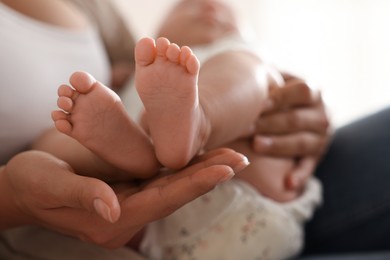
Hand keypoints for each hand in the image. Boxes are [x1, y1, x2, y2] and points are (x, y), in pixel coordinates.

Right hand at [1, 149, 246, 247]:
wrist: (23, 189)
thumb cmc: (32, 187)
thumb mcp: (50, 187)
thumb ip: (81, 196)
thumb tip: (113, 208)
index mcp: (112, 218)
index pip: (163, 200)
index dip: (195, 183)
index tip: (225, 168)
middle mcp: (127, 213)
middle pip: (176, 194)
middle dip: (209, 176)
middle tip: (239, 159)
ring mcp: (128, 203)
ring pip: (173, 187)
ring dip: (201, 172)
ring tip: (230, 156)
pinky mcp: (127, 191)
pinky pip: (161, 180)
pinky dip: (182, 169)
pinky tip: (198, 158)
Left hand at [252, 73, 331, 189]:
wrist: (300, 111)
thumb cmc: (280, 95)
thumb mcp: (280, 82)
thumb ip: (269, 80)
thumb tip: (242, 75)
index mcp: (314, 92)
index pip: (303, 92)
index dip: (281, 97)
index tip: (258, 102)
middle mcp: (322, 114)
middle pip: (297, 119)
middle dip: (269, 123)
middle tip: (244, 126)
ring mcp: (321, 138)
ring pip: (301, 142)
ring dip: (278, 145)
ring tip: (256, 146)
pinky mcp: (316, 157)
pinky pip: (309, 167)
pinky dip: (299, 176)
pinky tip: (288, 184)